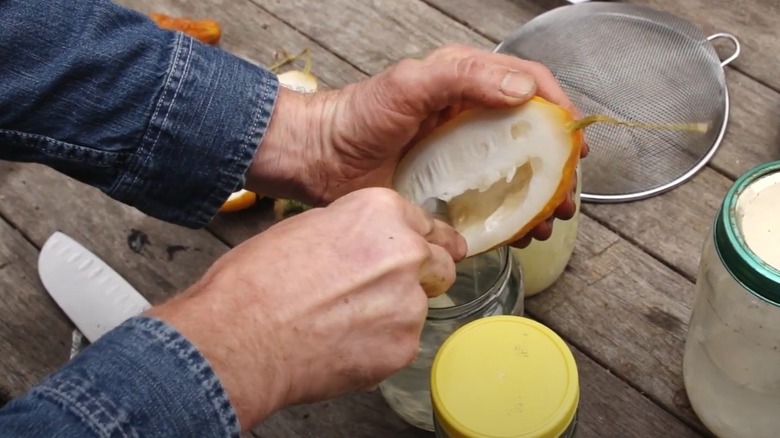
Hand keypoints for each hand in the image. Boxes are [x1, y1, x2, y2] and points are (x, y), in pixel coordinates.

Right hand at [148, 188, 465, 429]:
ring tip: (345, 324)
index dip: (421, 241)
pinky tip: (342, 346)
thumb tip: (364, 244)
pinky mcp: (404, 347)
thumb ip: (351, 231)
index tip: (428, 252)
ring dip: (394, 314)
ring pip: (418, 308)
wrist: (239, 338)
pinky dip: (380, 346)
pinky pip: (402, 343)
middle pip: (439, 265)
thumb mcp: (303, 227)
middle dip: (420, 277)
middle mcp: (406, 253)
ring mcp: (410, 304)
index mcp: (382, 213)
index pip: (426, 225)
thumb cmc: (255, 280)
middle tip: (383, 293)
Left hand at [248, 44, 587, 246]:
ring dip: (539, 199)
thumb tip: (523, 92)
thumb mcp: (410, 84)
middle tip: (566, 193)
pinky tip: (519, 233)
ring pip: (515, 176)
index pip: (529, 87)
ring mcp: (461, 159)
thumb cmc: (358, 115)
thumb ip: (463, 78)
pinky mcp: (447, 192)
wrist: (318, 158)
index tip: (573, 140)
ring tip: (549, 220)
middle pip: (531, 138)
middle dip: (556, 166)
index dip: (559, 111)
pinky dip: (509, 219)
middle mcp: (472, 120)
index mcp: (468, 85)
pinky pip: (488, 205)